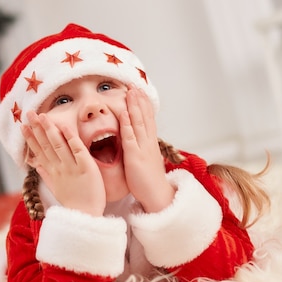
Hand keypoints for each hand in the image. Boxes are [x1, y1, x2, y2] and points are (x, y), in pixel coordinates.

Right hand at [22, 111, 105, 216]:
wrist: (85, 218)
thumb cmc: (74, 202)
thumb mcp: (56, 187)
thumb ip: (45, 173)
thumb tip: (34, 163)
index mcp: (52, 172)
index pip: (39, 151)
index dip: (31, 138)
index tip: (23, 126)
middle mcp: (59, 168)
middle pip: (46, 145)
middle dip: (37, 128)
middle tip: (29, 113)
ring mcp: (72, 168)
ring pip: (58, 145)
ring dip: (49, 130)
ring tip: (42, 116)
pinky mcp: (86, 168)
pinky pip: (78, 150)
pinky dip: (71, 138)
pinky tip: (64, 127)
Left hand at [120, 87, 175, 212]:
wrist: (157, 196)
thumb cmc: (149, 181)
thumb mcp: (146, 159)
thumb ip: (141, 148)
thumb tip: (137, 140)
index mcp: (150, 143)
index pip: (148, 119)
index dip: (143, 104)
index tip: (139, 91)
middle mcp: (148, 142)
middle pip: (144, 116)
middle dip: (139, 100)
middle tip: (135, 85)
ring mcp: (142, 148)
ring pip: (138, 122)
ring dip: (134, 106)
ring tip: (131, 92)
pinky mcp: (135, 156)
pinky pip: (130, 137)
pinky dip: (127, 123)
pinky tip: (124, 112)